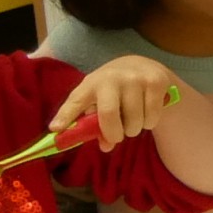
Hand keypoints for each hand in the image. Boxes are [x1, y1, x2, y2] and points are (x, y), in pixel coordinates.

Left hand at [55, 56, 181, 150]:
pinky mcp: (156, 82)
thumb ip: (95, 124)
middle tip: (118, 136)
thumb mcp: (99, 101)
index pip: (76, 101)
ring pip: (135, 120)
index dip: (65, 115)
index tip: (56, 129)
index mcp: (92, 83)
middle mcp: (112, 78)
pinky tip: (147, 113)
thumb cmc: (113, 89)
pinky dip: (150, 123)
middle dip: (114, 134)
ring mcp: (135, 78)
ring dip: (134, 130)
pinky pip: (152, 117)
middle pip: (108, 114)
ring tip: (134, 121)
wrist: (142, 65)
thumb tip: (106, 146)